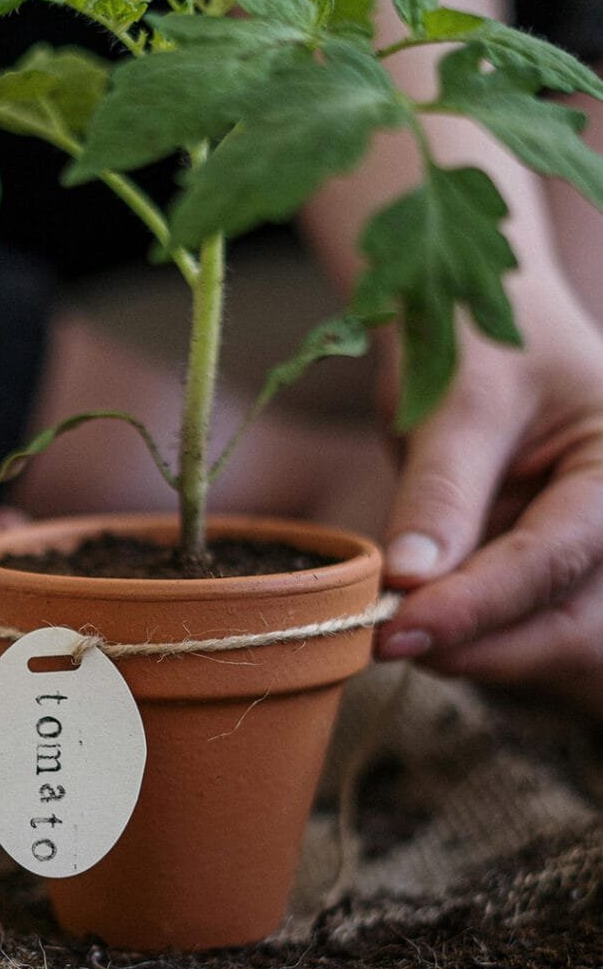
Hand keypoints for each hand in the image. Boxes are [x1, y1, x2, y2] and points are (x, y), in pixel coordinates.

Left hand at [376, 279, 602, 719]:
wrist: (462, 319)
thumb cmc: (470, 333)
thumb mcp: (457, 400)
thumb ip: (440, 492)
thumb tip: (408, 581)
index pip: (555, 560)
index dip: (475, 606)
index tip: (400, 630)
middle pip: (571, 628)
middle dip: (479, 644)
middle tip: (386, 639)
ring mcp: (581, 555)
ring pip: (542, 644)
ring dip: (468, 649)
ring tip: (392, 623)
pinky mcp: (537, 574)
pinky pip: (510, 631)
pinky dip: (460, 636)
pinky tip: (411, 619)